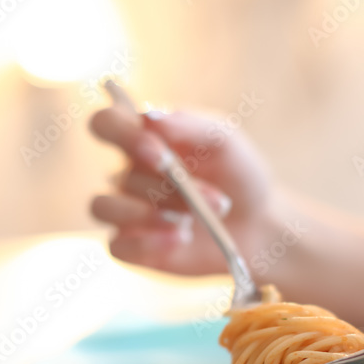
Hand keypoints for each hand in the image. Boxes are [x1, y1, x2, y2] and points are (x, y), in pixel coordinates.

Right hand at [88, 105, 276, 274]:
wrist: (258, 223)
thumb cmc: (238, 173)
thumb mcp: (224, 139)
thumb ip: (187, 123)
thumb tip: (148, 116)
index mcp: (143, 139)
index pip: (105, 123)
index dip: (122, 135)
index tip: (160, 153)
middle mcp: (127, 174)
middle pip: (120, 175)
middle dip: (166, 187)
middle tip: (205, 193)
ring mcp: (126, 212)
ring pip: (105, 208)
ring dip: (149, 214)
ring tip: (192, 219)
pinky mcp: (132, 247)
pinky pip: (117, 246)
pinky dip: (148, 242)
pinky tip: (181, 239)